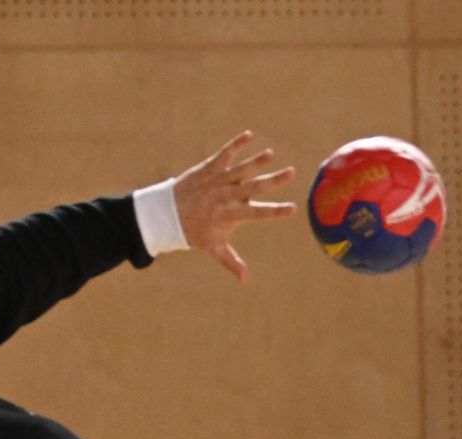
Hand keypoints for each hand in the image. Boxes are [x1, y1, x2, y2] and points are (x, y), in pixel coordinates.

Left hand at [173, 130, 295, 280]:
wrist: (169, 214)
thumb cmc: (196, 232)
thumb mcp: (215, 249)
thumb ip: (232, 263)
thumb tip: (245, 281)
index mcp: (232, 215)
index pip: (258, 213)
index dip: (275, 211)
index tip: (292, 208)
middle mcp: (227, 196)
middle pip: (254, 187)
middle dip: (274, 180)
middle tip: (291, 172)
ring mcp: (219, 180)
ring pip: (241, 169)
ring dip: (256, 161)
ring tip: (270, 153)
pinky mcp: (210, 168)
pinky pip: (225, 154)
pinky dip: (236, 144)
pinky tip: (249, 134)